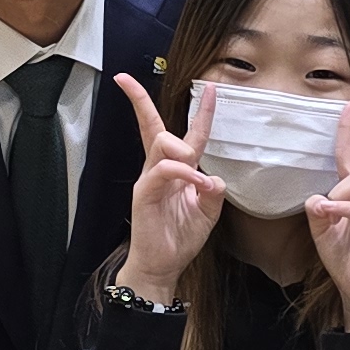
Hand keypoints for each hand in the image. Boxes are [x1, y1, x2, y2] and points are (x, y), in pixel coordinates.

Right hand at [112, 73, 224, 298]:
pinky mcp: (145, 193)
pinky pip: (163, 170)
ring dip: (183, 150)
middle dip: (141, 101)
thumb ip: (213, 191)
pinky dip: (183, 173)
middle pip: (153, 126)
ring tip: (197, 178)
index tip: (210, 87)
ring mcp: (150, 179)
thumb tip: (214, 177)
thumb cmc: (180, 237)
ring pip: (161, 142)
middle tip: (135, 85)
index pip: (187, 133)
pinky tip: (196, 185)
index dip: (201, 111)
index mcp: (178, 170)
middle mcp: (160, 169)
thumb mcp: (207, 212)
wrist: (163, 265)